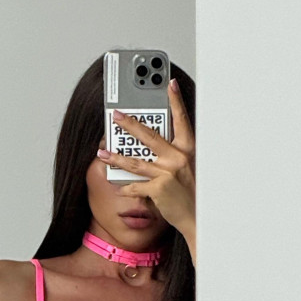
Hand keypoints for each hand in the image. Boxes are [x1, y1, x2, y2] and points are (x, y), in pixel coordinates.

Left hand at [98, 78, 195, 254]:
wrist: (198, 217)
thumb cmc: (194, 193)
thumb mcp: (190, 167)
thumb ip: (174, 154)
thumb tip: (152, 146)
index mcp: (188, 149)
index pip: (182, 119)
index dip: (175, 100)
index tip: (169, 83)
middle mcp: (178, 157)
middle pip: (149, 136)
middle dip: (129, 124)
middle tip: (116, 116)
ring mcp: (168, 172)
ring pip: (136, 161)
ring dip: (116, 158)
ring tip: (103, 154)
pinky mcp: (159, 188)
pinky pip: (136, 185)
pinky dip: (126, 188)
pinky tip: (119, 187)